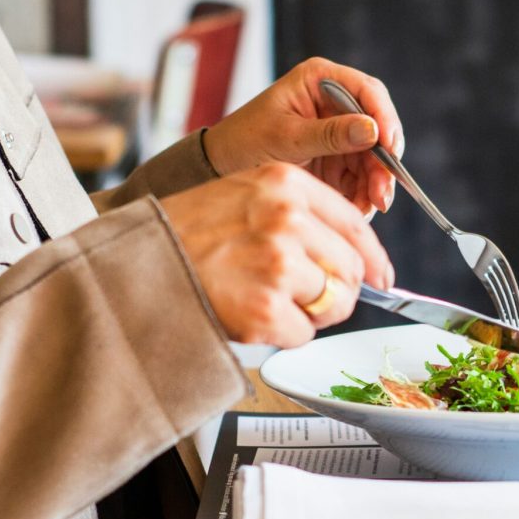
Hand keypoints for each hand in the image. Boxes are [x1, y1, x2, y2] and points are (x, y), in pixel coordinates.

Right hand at [161, 163, 393, 347]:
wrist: (134, 265)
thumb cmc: (186, 233)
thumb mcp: (243, 195)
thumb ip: (297, 213)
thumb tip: (354, 256)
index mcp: (285, 184)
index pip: (355, 225)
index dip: (374, 259)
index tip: (383, 278)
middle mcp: (287, 219)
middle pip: (351, 270)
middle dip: (338, 292)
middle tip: (309, 299)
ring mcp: (278, 264)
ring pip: (333, 304)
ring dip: (309, 314)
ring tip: (267, 302)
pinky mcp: (266, 309)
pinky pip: (304, 334)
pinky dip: (283, 334)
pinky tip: (251, 317)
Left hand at [201, 57, 402, 215]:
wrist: (222, 167)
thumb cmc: (245, 140)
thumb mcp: (286, 137)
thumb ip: (330, 134)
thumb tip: (373, 131)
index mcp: (320, 80)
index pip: (367, 92)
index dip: (385, 117)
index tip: (390, 146)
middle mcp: (335, 103)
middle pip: (377, 128)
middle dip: (382, 162)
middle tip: (382, 193)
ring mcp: (338, 133)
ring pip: (373, 157)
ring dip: (375, 184)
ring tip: (368, 208)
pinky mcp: (337, 159)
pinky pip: (361, 177)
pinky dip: (363, 195)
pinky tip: (358, 209)